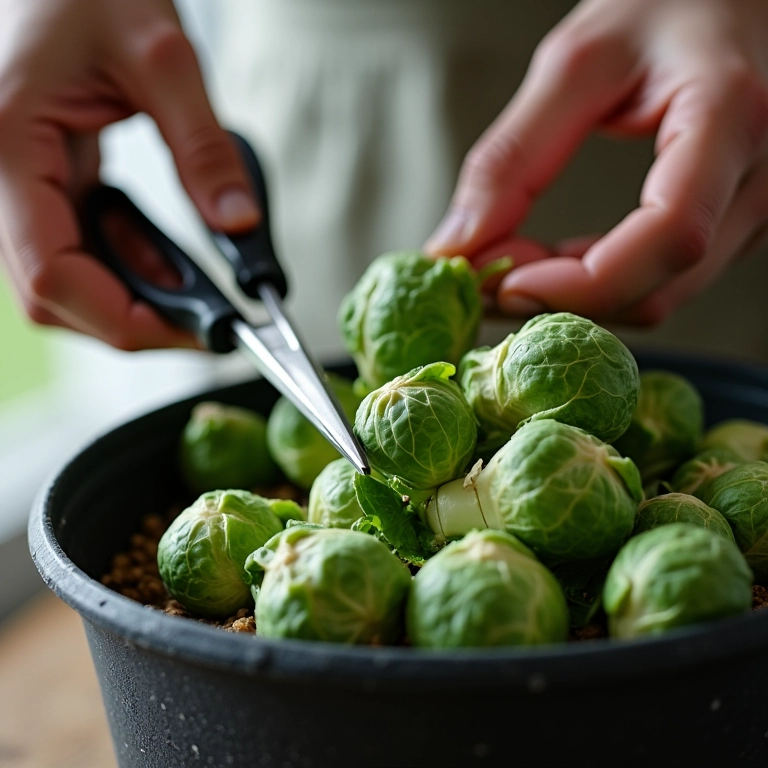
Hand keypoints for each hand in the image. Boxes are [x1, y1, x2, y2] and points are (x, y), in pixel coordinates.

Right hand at [0, 0, 258, 349]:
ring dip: (135, 294)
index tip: (193, 329)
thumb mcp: (161, 58)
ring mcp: (18, 187)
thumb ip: (203, 148)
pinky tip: (171, 259)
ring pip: (67, 279)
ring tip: (197, 287)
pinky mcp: (44, 186)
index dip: (123, 318)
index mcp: (7, 149)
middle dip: (133, 317)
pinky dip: (130, 264)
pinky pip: (80, 249)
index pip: (50, 275)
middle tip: (204, 321)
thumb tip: (238, 224)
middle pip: (55, 294)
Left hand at [425, 0, 767, 324]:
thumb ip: (513, 157)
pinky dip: (597, 282)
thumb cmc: (668, 7)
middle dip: (561, 297)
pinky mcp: (735, 226)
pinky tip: (555, 258)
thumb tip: (460, 245)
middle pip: (660, 287)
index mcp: (731, 117)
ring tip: (514, 256)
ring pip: (658, 295)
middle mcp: (760, 177)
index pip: (670, 236)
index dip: (582, 282)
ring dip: (574, 294)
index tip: (504, 282)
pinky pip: (661, 280)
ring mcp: (756, 208)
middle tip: (487, 274)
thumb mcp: (576, 63)